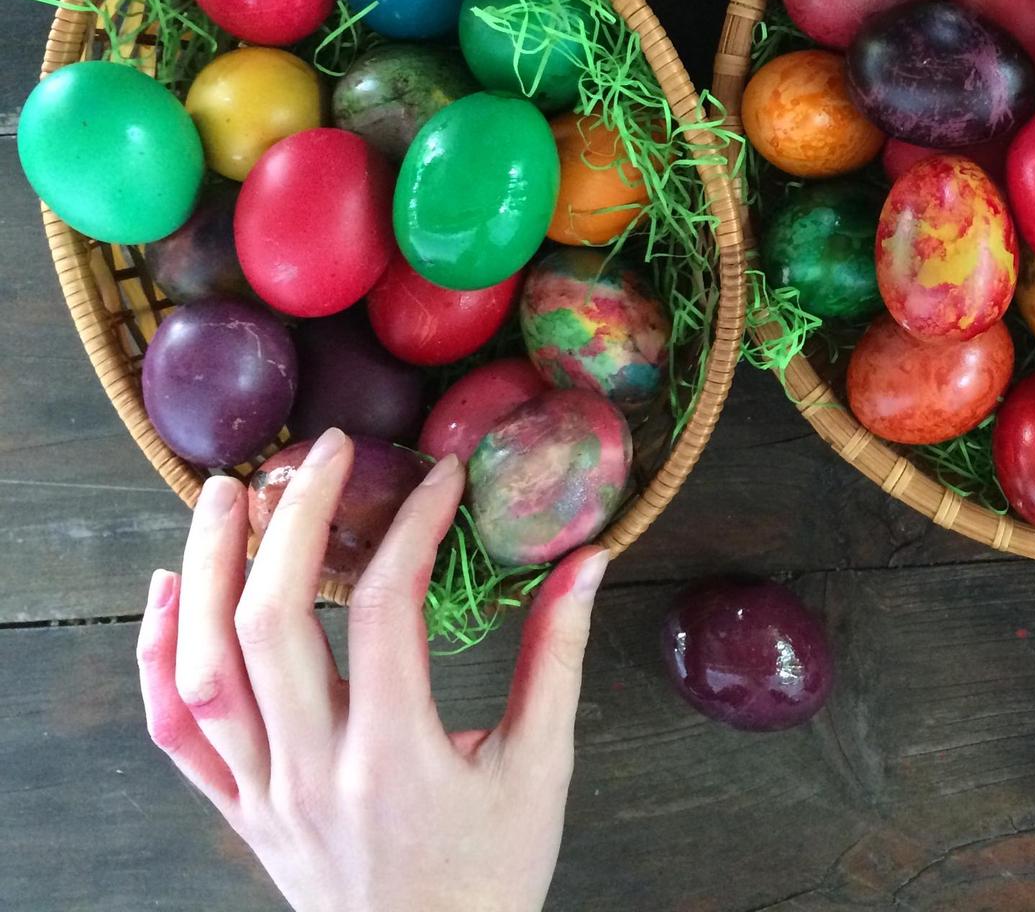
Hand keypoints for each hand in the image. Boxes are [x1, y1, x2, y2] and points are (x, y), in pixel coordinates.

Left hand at [135, 428, 608, 911]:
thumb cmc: (492, 874)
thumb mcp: (542, 768)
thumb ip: (557, 658)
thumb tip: (588, 560)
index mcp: (396, 756)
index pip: (387, 610)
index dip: (413, 525)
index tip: (438, 477)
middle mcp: (314, 770)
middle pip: (270, 623)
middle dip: (290, 520)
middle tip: (319, 451)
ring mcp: (263, 792)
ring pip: (204, 668)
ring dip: (207, 569)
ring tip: (227, 492)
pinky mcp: (238, 809)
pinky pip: (175, 731)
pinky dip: (159, 655)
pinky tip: (171, 591)